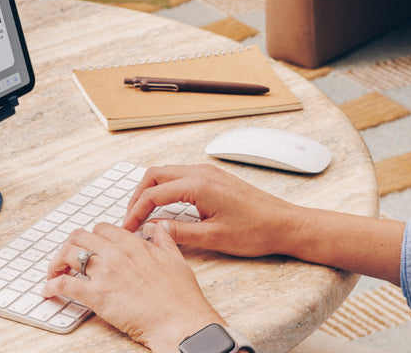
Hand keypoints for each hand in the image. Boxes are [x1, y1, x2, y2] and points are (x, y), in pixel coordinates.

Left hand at [44, 221, 223, 352]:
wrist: (179, 321)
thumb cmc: (181, 297)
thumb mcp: (176, 260)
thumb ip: (165, 241)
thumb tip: (159, 228)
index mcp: (133, 243)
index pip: (102, 228)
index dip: (92, 237)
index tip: (89, 247)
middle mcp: (116, 253)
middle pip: (80, 237)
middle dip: (70, 246)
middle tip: (66, 259)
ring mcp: (105, 273)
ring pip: (69, 254)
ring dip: (57, 262)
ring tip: (54, 272)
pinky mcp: (97, 295)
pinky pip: (65, 284)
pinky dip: (52, 285)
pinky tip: (48, 290)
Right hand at [123, 163, 305, 258]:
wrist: (283, 223)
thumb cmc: (255, 231)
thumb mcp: (214, 238)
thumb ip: (180, 233)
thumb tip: (153, 231)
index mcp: (198, 185)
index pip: (154, 194)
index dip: (135, 212)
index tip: (126, 229)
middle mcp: (201, 172)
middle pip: (155, 175)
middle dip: (138, 196)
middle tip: (129, 219)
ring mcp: (208, 172)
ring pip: (167, 173)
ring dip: (151, 190)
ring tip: (142, 214)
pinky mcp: (214, 178)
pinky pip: (180, 176)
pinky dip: (165, 189)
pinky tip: (164, 207)